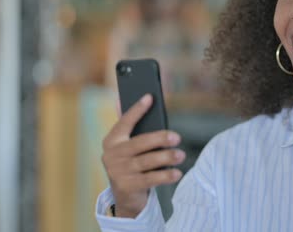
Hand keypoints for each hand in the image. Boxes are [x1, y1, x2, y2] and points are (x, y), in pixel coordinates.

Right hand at [101, 94, 185, 217]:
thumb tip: (129, 100)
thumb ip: (130, 126)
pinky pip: (150, 179)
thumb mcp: (128, 145)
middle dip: (159, 139)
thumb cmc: (131, 162)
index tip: (150, 97)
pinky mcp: (127, 187)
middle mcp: (112, 155)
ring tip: (181, 155)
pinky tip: (177, 173)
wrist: (125, 195)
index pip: (125, 122)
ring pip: (146, 162)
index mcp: (112, 140)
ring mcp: (118, 172)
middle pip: (139, 143)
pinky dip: (165, 176)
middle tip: (177, 137)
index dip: (137, 109)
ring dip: (166, 158)